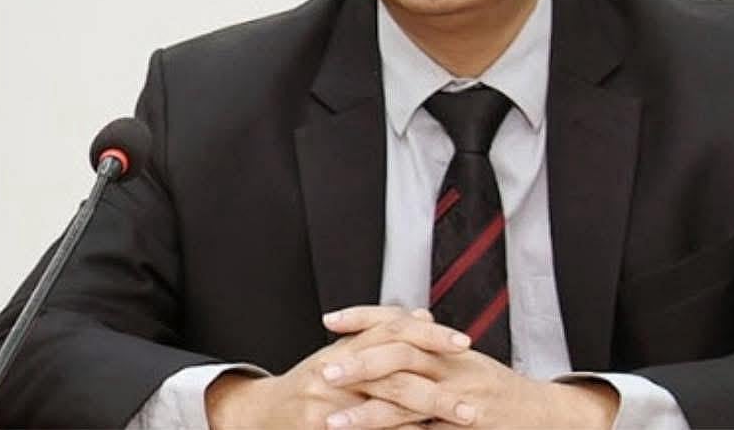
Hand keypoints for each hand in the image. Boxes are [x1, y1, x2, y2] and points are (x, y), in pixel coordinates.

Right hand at [206, 306, 472, 428]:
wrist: (261, 414)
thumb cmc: (309, 383)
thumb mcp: (345, 351)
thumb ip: (384, 334)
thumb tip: (425, 315)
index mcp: (346, 348)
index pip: (395, 331)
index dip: (431, 336)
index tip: (465, 344)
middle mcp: (335, 373)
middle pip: (397, 376)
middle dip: (439, 393)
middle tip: (473, 405)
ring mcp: (327, 407)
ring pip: (385, 413)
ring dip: (424, 425)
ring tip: (456, 428)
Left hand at [324, 308, 619, 428]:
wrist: (546, 414)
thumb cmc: (501, 393)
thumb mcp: (464, 366)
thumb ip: (433, 353)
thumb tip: (408, 327)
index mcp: (445, 344)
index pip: (399, 319)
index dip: (364, 316)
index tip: (330, 319)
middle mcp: (450, 361)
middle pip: (397, 348)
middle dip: (356, 357)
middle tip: (321, 369)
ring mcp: (458, 392)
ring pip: (404, 390)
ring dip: (363, 404)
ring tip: (329, 415)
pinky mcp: (463, 419)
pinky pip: (421, 425)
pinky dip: (390, 429)